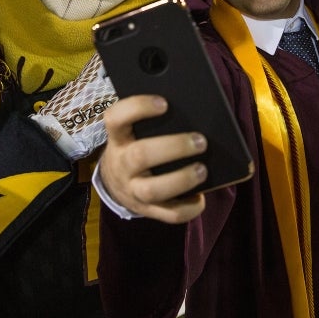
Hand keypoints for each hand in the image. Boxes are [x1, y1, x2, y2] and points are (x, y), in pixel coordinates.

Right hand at [98, 95, 207, 223]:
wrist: (115, 183)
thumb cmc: (136, 146)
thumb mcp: (134, 133)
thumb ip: (153, 122)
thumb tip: (194, 111)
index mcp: (118, 139)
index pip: (116, 118)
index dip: (137, 108)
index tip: (164, 103)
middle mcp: (122, 164)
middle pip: (141, 155)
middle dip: (174, 147)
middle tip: (200, 141)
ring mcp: (132, 190)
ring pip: (153, 190)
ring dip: (182, 179)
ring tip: (202, 169)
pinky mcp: (147, 210)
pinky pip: (169, 214)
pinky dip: (189, 208)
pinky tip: (200, 197)